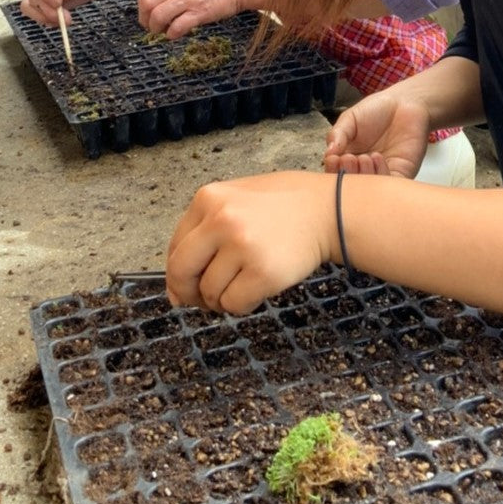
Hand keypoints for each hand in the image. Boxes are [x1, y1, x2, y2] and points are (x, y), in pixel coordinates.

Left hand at [138, 0, 244, 38]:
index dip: (143, 4)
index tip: (147, 12)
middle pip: (147, 2)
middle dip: (144, 18)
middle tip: (149, 25)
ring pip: (158, 16)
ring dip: (155, 28)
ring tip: (161, 31)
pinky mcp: (201, 12)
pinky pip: (177, 27)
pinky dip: (172, 34)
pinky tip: (175, 34)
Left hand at [166, 172, 333, 312]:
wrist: (327, 210)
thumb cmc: (281, 206)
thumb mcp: (236, 200)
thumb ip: (203, 233)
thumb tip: (176, 292)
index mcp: (208, 198)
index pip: (174, 248)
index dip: (178, 274)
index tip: (187, 286)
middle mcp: (221, 219)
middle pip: (182, 272)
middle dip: (190, 293)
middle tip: (205, 299)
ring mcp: (242, 246)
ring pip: (209, 293)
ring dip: (222, 299)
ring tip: (243, 283)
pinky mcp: (263, 272)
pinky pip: (234, 304)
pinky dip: (242, 305)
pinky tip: (257, 288)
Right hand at [324, 91, 431, 178]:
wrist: (405, 102)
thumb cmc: (377, 110)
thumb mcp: (350, 118)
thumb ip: (338, 134)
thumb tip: (328, 152)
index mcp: (347, 158)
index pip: (336, 172)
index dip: (333, 170)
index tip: (332, 159)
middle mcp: (363, 169)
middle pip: (351, 184)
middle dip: (347, 174)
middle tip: (347, 159)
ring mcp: (381, 172)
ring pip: (370, 188)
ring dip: (363, 175)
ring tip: (363, 157)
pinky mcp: (400, 173)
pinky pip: (390, 183)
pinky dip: (381, 175)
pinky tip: (377, 157)